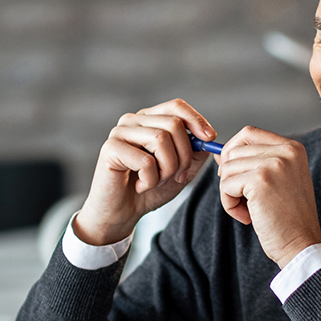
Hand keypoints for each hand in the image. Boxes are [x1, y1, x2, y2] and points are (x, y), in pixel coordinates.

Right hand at [75, 99, 215, 245]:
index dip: (196, 120)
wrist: (121, 214)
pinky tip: (141, 186)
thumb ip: (194, 153)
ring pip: (161, 139)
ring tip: (157, 182)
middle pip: (174, 123)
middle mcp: (133, 121)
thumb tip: (207, 138)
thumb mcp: (180, 171)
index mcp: (149, 120)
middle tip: (178, 177)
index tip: (210, 139)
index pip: (176, 106)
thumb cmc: (148, 191)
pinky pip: (145, 161)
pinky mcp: (110, 148)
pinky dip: (150, 180)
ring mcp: (120, 132)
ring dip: (167, 169)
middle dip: (184, 155)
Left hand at [216, 127, 320, 267]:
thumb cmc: (288, 218)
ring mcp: (273, 163)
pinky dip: (229, 204)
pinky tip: (247, 217)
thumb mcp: (278, 180)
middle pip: (234, 151)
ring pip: (227, 169)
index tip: (233, 174)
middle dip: (230, 177)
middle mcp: (285, 151)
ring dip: (230, 193)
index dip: (232, 150)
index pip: (249, 133)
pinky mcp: (260, 180)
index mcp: (292, 148)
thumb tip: (219, 154)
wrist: (301, 244)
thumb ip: (254, 163)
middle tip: (244, 200)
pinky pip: (226, 186)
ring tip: (249, 210)